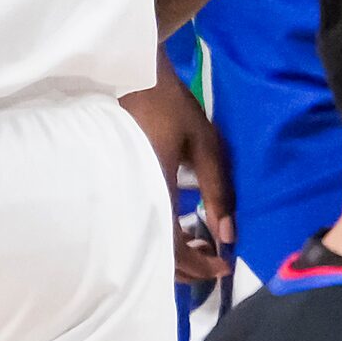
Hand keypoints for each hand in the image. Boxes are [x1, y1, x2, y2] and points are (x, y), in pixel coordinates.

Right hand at [122, 57, 230, 284]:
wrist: (129, 72)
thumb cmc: (168, 104)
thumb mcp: (203, 143)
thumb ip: (218, 190)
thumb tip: (229, 235)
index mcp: (155, 192)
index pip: (176, 250)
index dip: (201, 267)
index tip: (223, 265)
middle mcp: (132, 200)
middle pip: (155, 256)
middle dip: (187, 268)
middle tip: (212, 257)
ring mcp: (118, 193)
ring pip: (141, 243)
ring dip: (170, 253)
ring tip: (197, 242)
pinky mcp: (112, 184)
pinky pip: (135, 224)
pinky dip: (156, 235)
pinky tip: (173, 224)